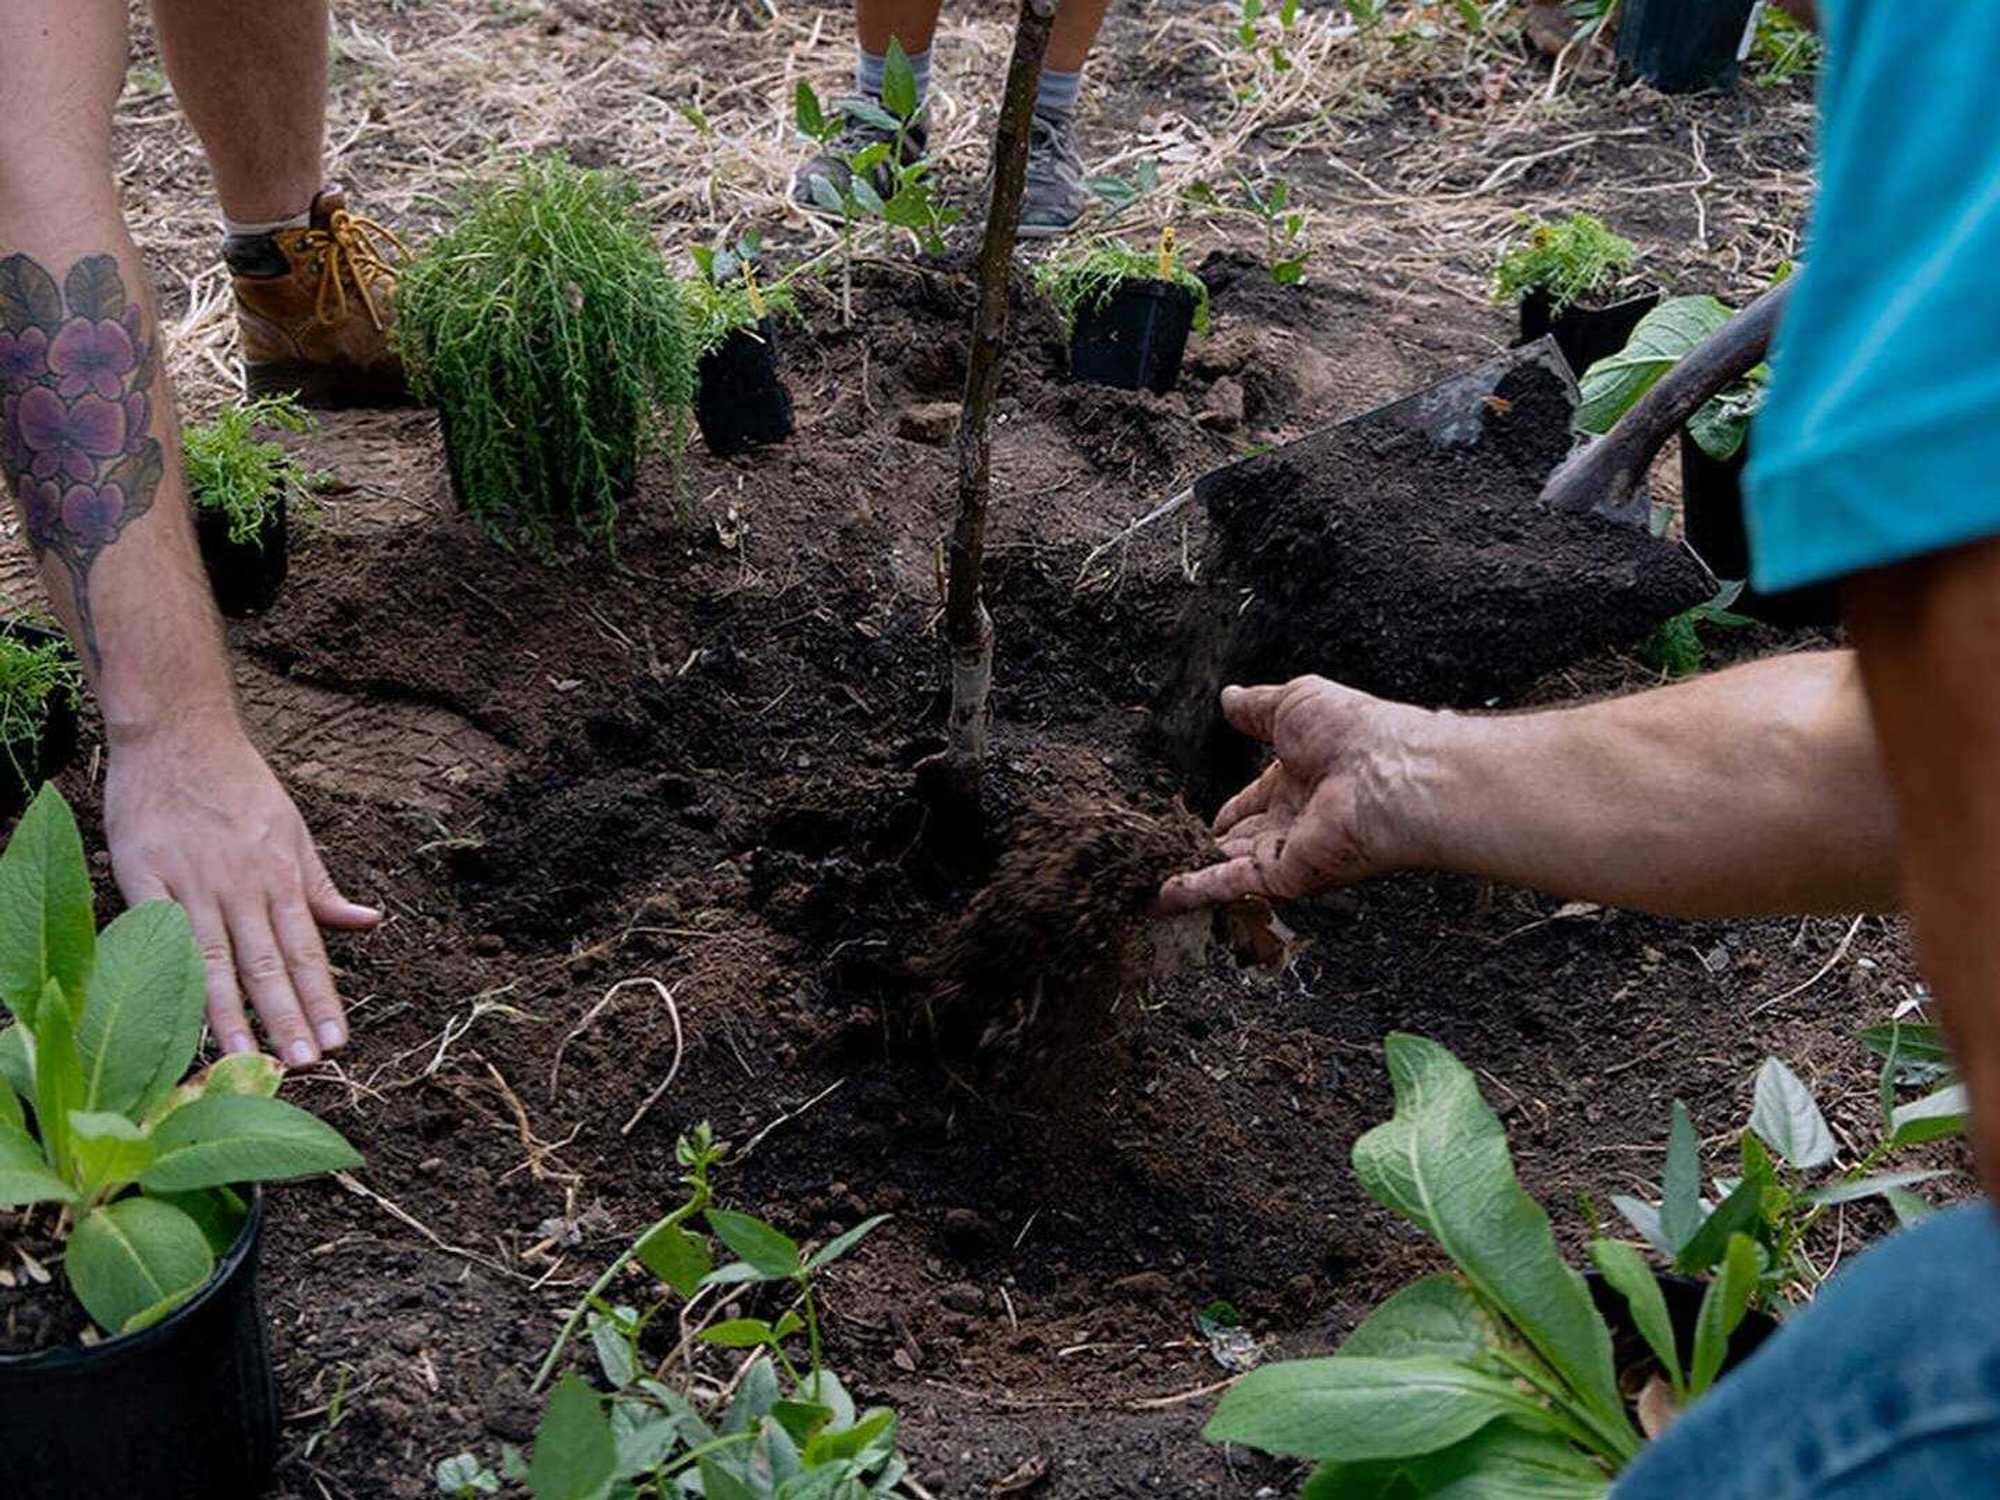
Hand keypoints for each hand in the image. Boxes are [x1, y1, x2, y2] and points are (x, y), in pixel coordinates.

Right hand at [103, 716, 380, 1065]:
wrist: (180, 736)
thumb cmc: (240, 787)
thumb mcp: (295, 833)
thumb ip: (322, 888)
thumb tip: (369, 923)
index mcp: (281, 878)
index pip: (309, 951)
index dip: (322, 998)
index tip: (337, 1042)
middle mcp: (242, 887)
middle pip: (267, 963)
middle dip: (286, 1017)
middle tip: (303, 1066)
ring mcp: (191, 884)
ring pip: (214, 959)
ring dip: (231, 1012)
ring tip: (245, 1060)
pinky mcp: (142, 877)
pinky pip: (158, 933)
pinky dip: (168, 970)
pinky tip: (175, 1010)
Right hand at [1159, 677, 1425, 911]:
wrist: (1390, 772)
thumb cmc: (1356, 732)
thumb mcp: (1294, 702)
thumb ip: (1256, 706)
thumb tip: (1228, 696)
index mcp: (1300, 780)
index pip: (1254, 802)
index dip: (1228, 810)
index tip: (1200, 817)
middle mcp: (1295, 820)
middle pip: (1240, 840)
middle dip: (1205, 847)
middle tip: (1167, 855)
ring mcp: (1290, 851)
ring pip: (1228, 866)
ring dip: (1191, 873)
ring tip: (1148, 881)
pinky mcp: (1284, 875)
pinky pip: (1231, 884)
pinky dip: (1194, 891)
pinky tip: (1161, 898)